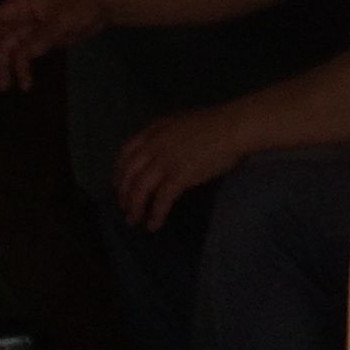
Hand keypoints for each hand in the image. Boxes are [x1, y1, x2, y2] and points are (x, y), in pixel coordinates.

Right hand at [0, 0, 108, 88]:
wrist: (102, 8)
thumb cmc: (80, 6)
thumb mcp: (62, 20)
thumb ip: (43, 36)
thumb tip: (26, 54)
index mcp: (23, 4)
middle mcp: (23, 16)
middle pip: (3, 37)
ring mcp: (33, 29)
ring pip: (15, 49)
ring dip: (10, 67)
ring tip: (5, 86)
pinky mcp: (43, 40)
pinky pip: (29, 55)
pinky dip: (26, 67)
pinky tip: (25, 82)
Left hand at [113, 107, 244, 229]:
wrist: (232, 127)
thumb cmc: (215, 124)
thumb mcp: (180, 124)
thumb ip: (166, 137)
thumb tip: (164, 153)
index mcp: (152, 132)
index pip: (124, 154)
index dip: (118, 172)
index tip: (118, 185)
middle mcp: (152, 147)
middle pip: (128, 174)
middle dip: (123, 194)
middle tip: (124, 208)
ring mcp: (164, 162)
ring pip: (139, 189)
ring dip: (134, 207)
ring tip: (134, 220)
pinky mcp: (179, 176)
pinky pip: (161, 200)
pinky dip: (156, 214)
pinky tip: (154, 225)